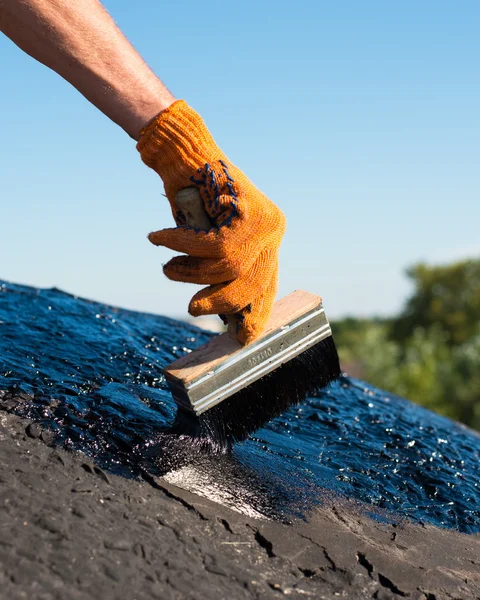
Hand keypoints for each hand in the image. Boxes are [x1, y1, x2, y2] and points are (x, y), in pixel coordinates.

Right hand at [137, 101, 285, 344]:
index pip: (267, 284)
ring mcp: (262, 222)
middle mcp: (273, 231)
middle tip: (192, 309)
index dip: (255, 312)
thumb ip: (221, 268)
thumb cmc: (193, 199)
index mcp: (269, 239)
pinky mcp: (243, 212)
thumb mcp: (211, 240)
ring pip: (227, 267)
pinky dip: (179, 245)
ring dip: (190, 272)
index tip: (244, 338)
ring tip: (167, 266)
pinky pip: (209, 246)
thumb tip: (217, 312)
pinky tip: (158, 238)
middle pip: (250, 282)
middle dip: (219, 302)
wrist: (185, 152)